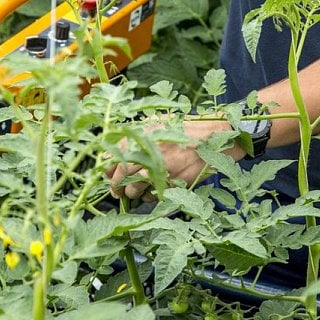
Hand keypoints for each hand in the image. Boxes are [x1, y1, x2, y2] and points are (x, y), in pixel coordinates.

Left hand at [105, 116, 241, 199]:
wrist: (213, 136)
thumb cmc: (183, 128)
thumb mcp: (157, 122)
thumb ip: (135, 134)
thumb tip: (112, 148)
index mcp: (142, 136)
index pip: (113, 156)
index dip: (107, 168)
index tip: (106, 174)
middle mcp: (149, 152)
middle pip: (121, 176)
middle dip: (115, 187)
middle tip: (116, 191)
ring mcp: (161, 170)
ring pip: (134, 190)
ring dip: (131, 193)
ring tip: (134, 191)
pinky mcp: (173, 183)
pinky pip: (152, 196)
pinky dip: (148, 196)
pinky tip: (151, 191)